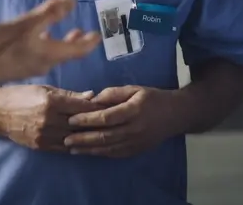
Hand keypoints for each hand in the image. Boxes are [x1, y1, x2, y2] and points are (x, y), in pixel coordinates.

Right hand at [0, 0, 101, 84]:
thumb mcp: (26, 24)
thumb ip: (50, 12)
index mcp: (50, 54)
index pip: (79, 50)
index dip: (90, 42)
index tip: (98, 35)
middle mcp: (45, 64)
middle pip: (67, 53)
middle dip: (78, 42)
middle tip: (85, 32)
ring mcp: (31, 68)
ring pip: (54, 54)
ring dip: (63, 42)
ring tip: (69, 32)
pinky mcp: (19, 68)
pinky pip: (41, 55)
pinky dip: (47, 44)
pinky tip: (39, 36)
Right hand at [0, 85, 104, 150]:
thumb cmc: (22, 95)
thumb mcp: (46, 89)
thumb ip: (69, 94)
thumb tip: (91, 96)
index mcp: (51, 102)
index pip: (82, 106)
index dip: (97, 107)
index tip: (110, 106)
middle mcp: (49, 119)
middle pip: (80, 123)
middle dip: (97, 122)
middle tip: (112, 121)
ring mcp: (44, 134)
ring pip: (74, 137)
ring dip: (88, 135)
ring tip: (102, 132)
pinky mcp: (41, 145)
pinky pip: (64, 147)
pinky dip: (76, 144)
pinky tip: (85, 142)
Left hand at [63, 86, 181, 157]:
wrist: (176, 115)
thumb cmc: (153, 98)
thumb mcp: (134, 89)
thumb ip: (113, 93)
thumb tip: (92, 100)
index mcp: (134, 110)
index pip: (106, 117)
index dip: (87, 119)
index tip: (71, 119)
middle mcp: (135, 128)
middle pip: (105, 136)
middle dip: (83, 138)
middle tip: (65, 138)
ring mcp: (136, 142)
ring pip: (108, 148)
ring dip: (88, 149)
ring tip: (71, 148)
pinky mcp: (137, 150)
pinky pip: (115, 154)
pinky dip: (100, 153)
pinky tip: (88, 152)